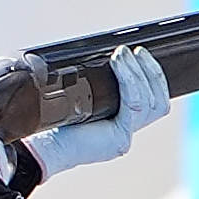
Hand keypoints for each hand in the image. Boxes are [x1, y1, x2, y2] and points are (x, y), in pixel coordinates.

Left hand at [29, 39, 177, 175]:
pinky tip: (118, 66)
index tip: (140, 55)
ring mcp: (125, 138)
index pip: (152, 101)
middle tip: (136, 51)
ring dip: (138, 73)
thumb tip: (104, 58)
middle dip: (150, 72)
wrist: (39, 146)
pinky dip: (129, 82)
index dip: (152, 77)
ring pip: (150, 102)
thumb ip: (96, 88)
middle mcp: (126, 133)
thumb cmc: (52, 123)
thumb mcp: (80, 100)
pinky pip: (133, 106)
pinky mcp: (119, 139)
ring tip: (122, 54)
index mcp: (119, 125)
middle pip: (158, 101)